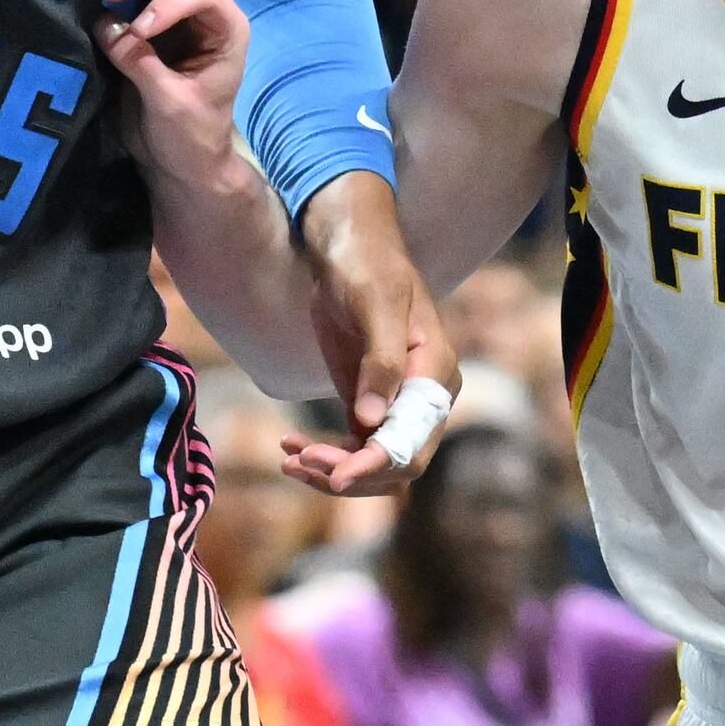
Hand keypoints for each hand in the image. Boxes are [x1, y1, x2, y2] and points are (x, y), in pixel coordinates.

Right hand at [91, 0, 248, 163]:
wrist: (182, 159)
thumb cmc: (189, 136)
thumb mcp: (169, 105)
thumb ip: (140, 63)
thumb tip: (105, 23)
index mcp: (226, 30)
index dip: (167, 2)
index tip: (139, 32)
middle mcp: (209, 10)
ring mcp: (182, 7)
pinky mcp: (153, 12)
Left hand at [287, 175, 455, 498]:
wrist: (347, 248)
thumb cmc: (368, 265)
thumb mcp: (377, 305)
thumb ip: (382, 362)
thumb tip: (373, 422)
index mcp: (435, 375)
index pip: (414, 439)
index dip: (377, 463)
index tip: (337, 476)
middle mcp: (423, 397)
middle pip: (396, 463)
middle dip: (350, 470)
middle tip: (299, 460)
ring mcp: (395, 402)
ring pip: (372, 461)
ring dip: (332, 469)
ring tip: (290, 458)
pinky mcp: (367, 401)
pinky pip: (353, 446)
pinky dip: (323, 455)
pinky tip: (289, 447)